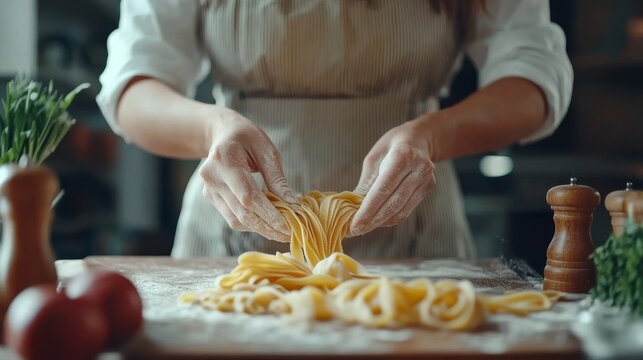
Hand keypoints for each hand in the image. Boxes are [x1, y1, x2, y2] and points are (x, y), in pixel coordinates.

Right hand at [199, 109, 295, 241]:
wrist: (221, 134)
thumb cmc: (248, 137)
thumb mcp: (267, 150)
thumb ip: (277, 178)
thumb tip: (292, 205)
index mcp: (225, 158)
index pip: (248, 196)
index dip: (268, 214)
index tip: (288, 226)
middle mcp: (212, 176)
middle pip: (242, 212)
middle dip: (267, 226)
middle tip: (290, 234)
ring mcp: (208, 189)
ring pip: (236, 220)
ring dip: (261, 229)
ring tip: (282, 231)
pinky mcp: (211, 198)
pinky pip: (233, 217)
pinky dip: (252, 223)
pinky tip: (268, 223)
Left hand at [350, 119, 435, 235]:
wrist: (419, 139)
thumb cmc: (392, 145)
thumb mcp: (374, 158)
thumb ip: (366, 183)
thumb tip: (353, 208)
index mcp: (403, 155)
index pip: (383, 189)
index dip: (368, 210)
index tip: (354, 224)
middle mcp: (418, 169)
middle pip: (393, 203)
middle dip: (372, 220)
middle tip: (355, 230)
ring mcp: (426, 180)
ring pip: (401, 210)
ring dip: (381, 222)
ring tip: (364, 227)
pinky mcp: (428, 188)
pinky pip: (407, 209)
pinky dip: (390, 218)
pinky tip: (378, 220)